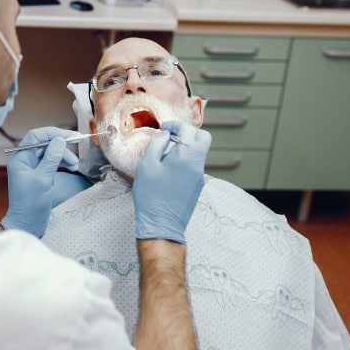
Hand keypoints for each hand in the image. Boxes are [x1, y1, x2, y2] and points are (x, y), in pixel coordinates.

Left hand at [2, 127, 85, 236]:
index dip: (53, 133)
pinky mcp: (40, 176)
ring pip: (50, 153)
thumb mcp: (42, 179)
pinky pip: (52, 163)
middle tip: (75, 156)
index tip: (70, 136)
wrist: (27, 225)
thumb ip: (51, 159)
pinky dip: (62, 163)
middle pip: (45, 144)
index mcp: (20, 158)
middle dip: (61, 148)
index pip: (36, 136)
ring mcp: (32, 168)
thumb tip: (59, 140)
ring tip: (74, 166)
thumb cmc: (30, 204)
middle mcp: (25, 161)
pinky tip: (71, 167)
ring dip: (64, 156)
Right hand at [132, 121, 210, 243]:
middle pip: (202, 138)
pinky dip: (184, 159)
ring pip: (198, 152)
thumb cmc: (151, 196)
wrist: (162, 224)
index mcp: (186, 157)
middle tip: (170, 136)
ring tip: (165, 155)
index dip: (176, 125)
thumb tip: (165, 136)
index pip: (189, 130)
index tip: (165, 128)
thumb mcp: (147, 165)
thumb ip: (157, 144)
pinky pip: (194, 165)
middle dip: (187, 132)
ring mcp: (200, 176)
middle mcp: (197, 165)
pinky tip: (168, 169)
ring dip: (185, 147)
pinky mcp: (197, 186)